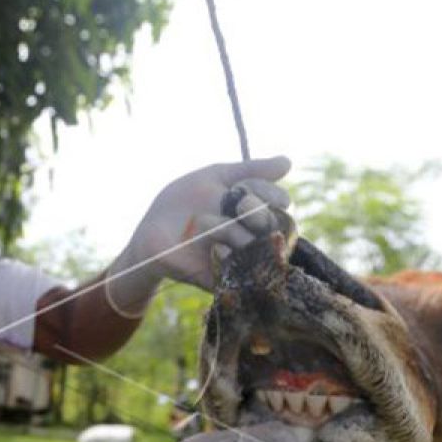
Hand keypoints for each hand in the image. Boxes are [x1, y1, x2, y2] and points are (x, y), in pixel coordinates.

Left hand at [103, 157, 292, 316]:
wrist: (152, 232)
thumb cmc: (184, 201)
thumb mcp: (216, 177)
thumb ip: (251, 170)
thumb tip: (289, 162)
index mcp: (255, 210)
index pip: (278, 203)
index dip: (270, 194)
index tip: (250, 188)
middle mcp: (253, 235)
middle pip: (273, 225)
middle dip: (258, 212)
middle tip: (240, 204)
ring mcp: (239, 258)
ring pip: (256, 247)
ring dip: (233, 231)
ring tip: (206, 222)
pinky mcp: (223, 279)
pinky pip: (237, 273)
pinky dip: (227, 257)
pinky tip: (213, 248)